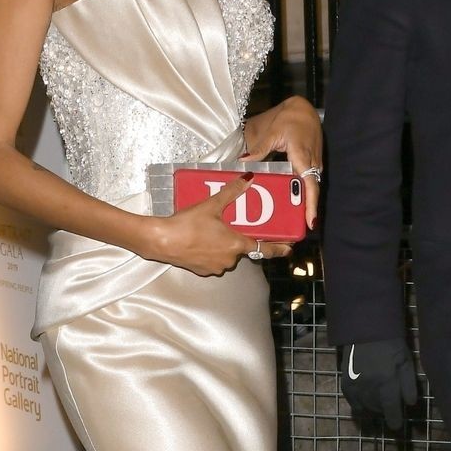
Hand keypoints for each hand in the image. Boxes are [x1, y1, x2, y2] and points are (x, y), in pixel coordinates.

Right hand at [143, 172, 292, 277]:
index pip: (263, 249)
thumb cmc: (188, 223)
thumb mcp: (212, 205)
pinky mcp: (202, 271)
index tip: (288, 250)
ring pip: (226, 255)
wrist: (162, 241)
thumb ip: (232, 192)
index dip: (278, 249)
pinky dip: (210, 252)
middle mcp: (230, 259)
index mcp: (236, 244)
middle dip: (236, 239)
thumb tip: (249, 179)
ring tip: (209, 232)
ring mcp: (216, 267)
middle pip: (241, 249)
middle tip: (228, 226)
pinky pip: (213, 261)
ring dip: (223, 246)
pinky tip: (200, 241)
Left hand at [243, 97, 323, 229]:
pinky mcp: (312, 164)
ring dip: (304, 205)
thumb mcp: (272, 133)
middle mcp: (312, 164)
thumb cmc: (290, 119)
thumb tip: (244, 161)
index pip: (310, 185)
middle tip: (295, 232)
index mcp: (303, 157)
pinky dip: (302, 195)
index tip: (310, 222)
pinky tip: (291, 204)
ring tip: (293, 223)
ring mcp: (314, 165)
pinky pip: (308, 183)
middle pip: (311, 193)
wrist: (304, 110)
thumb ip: (259, 149)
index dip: (310, 205)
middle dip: (306, 212)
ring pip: (310, 189)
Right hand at [338, 338, 417, 431]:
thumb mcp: (406, 362)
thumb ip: (409, 384)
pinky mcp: (345, 380)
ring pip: (363, 406)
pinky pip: (350, 400)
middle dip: (384, 412)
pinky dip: (357, 405)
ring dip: (372, 409)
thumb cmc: (391, 344)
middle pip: (376, 408)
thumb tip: (409, 404)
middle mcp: (369, 385)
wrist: (367, 329)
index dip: (394, 419)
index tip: (396, 427)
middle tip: (389, 411)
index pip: (390, 407)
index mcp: (386, 380)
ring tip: (378, 407)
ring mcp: (355, 383)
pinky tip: (363, 404)